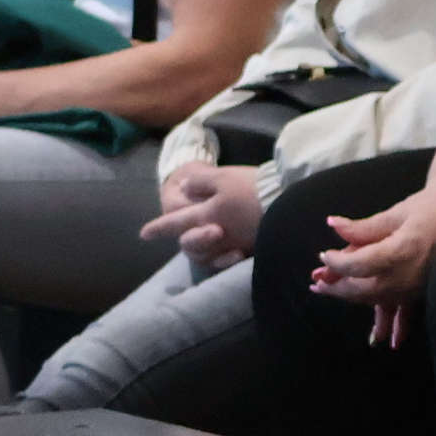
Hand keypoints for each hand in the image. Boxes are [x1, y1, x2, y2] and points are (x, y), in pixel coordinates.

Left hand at [144, 160, 264, 265]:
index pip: (176, 223)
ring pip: (210, 256)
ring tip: (205, 245)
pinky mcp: (255, 248)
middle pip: (191, 245)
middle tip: (180, 238)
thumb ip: (200, 182)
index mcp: (206, 216)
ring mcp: (237, 245)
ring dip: (204, 251)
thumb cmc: (254, 188)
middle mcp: (218, 235)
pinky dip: (226, 257)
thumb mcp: (223, 177)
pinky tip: (231, 252)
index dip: (159, 227)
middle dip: (184, 241)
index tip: (144, 234)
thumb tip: (184, 187)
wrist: (291, 203)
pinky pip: (233, 258)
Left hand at [311, 185, 435, 316]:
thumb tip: (332, 225)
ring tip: (331, 294)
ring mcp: (420, 286)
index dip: (336, 263)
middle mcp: (411, 273)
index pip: (360, 263)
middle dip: (338, 286)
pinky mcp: (426, 291)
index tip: (322, 256)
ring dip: (352, 299)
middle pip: (364, 288)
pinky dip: (387, 320)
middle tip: (317, 282)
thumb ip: (365, 227)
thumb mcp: (399, 211)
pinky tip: (380, 332)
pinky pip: (401, 309)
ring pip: (378, 300)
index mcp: (403, 248)